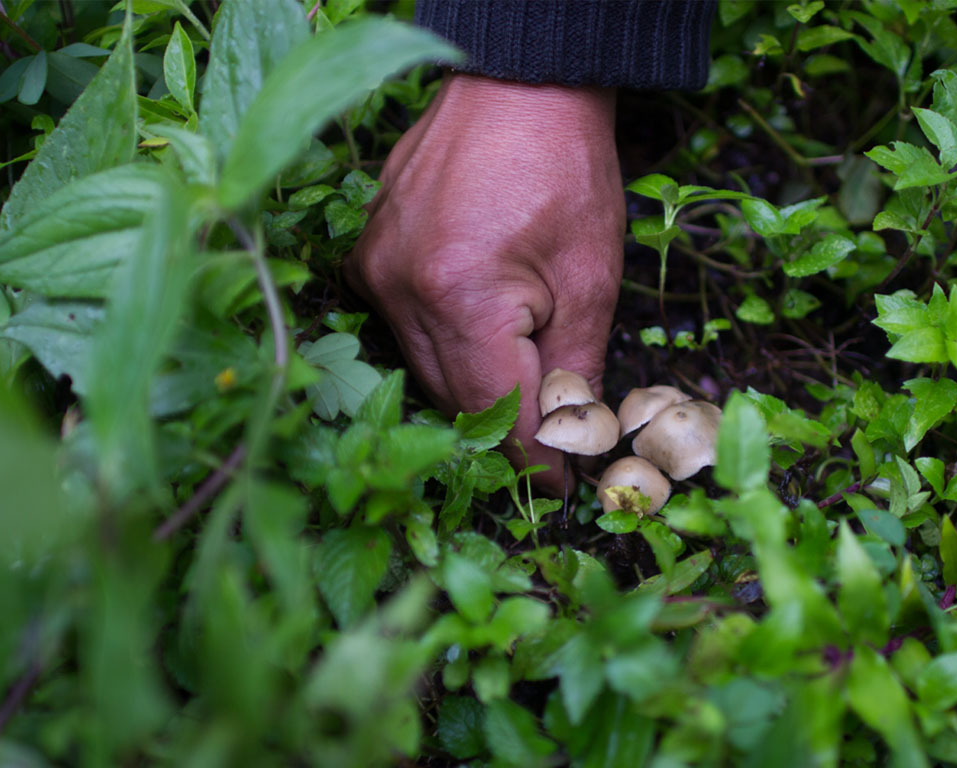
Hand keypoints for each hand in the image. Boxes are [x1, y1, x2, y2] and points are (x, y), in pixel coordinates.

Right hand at [345, 74, 625, 493]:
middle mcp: (399, 291)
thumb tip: (573, 443)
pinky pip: (400, 330)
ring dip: (471, 390)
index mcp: (461, 297)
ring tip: (521, 393)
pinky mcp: (366, 257)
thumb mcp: (590, 279)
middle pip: (452, 398)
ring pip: (422, 369)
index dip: (534, 460)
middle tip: (551, 449)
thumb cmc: (566, 170)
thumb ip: (576, 372)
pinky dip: (441, 347)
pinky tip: (476, 339)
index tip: (562, 489)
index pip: (497, 413)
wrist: (518, 88)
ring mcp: (374, 272)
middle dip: (503, 431)